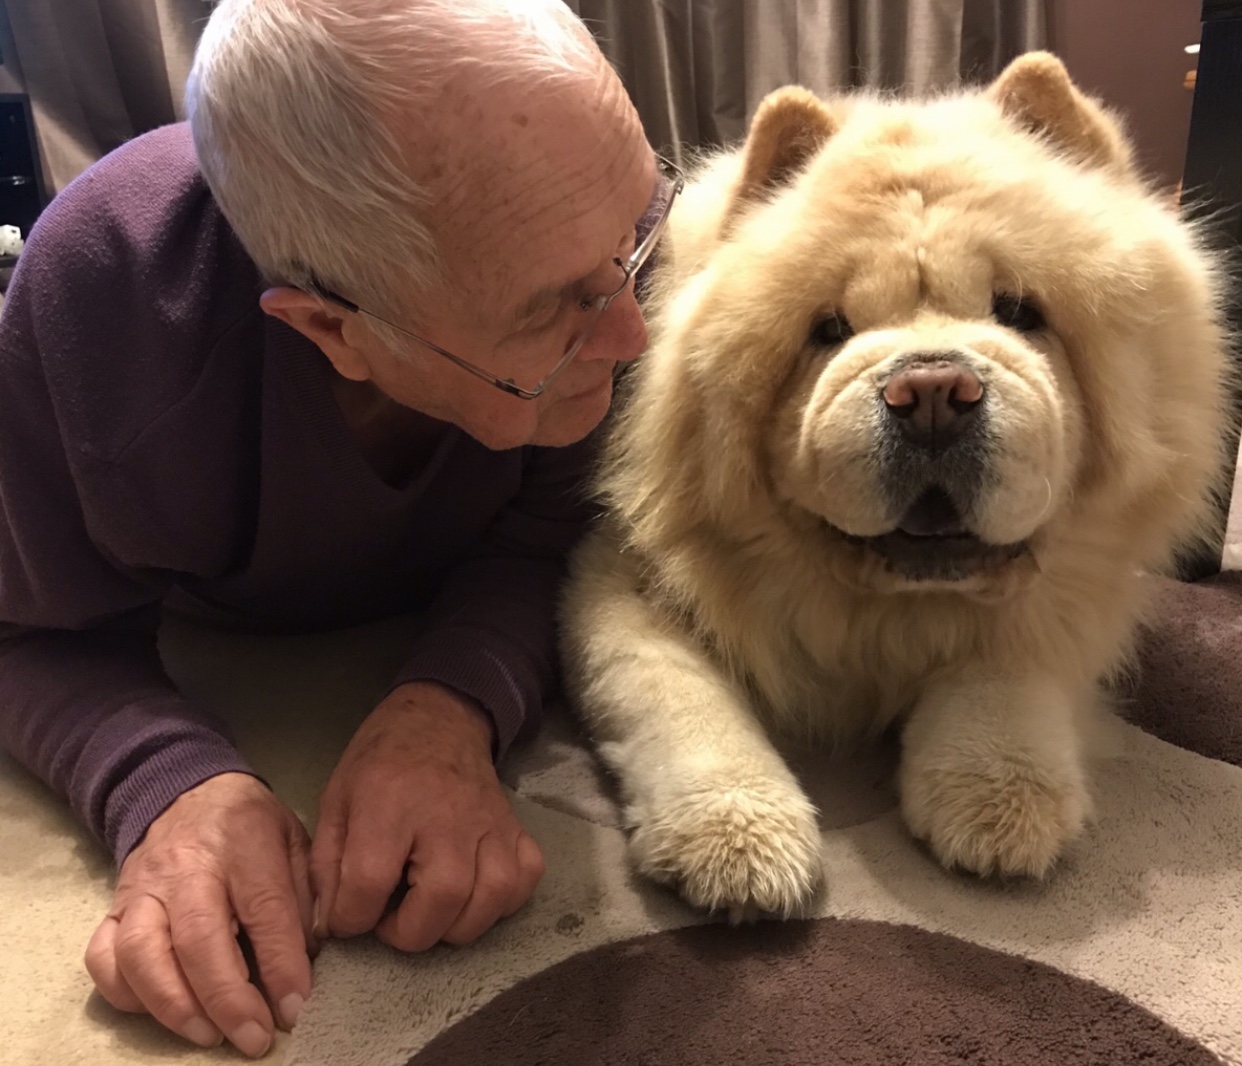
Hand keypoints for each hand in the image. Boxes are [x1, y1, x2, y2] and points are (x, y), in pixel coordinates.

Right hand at [85, 773, 314, 1057]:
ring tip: (208, 1035)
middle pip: (199, 939)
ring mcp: (142, 887)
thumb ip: (305, 894)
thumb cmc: (250, 824)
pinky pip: (104, 958)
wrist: (187, 790)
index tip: (294, 1008)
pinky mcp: (112, 907)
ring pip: (142, 952)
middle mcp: (187, 865)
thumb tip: (308, 960)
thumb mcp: (293, 839)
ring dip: (174, 1005)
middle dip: (228, 999)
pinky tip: (162, 1011)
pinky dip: (127, 994)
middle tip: (255, 1038)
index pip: (265, 911)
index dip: (281, 966)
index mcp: (244, 842)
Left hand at [310, 681, 543, 951]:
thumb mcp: (336, 802)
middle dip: (408, 932)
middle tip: (391, 918)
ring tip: (430, 912)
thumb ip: (326, 867)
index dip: (350, 918)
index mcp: (390, 803)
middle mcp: (446, 815)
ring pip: (490, 899)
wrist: (440, 720)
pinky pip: (524, 882)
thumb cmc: (380, 762)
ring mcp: (490, 823)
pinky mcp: (517, 830)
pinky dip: (502, 902)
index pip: (369, 883)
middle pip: (441, 900)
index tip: (348, 915)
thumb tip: (326, 928)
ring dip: (456, 925)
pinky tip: (473, 894)